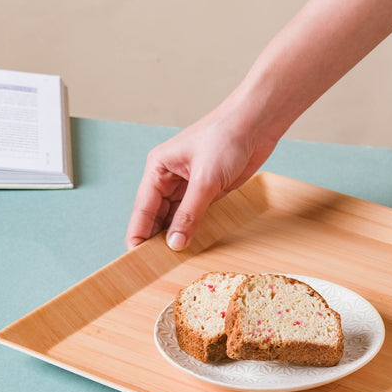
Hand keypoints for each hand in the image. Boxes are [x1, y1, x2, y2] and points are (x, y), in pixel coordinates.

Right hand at [125, 101, 273, 250]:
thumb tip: (174, 243)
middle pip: (157, 215)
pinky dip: (194, 230)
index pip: (143, 207)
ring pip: (177, 217)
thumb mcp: (205, 180)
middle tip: (155, 267)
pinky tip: (193, 246)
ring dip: (177, 236)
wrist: (257, 124)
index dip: (138, 233)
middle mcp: (171, 177)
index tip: (135, 257)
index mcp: (159, 168)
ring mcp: (191, 185)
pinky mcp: (210, 191)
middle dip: (156, 238)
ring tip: (173, 262)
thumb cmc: (226, 138)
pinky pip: (197, 215)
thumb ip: (190, 214)